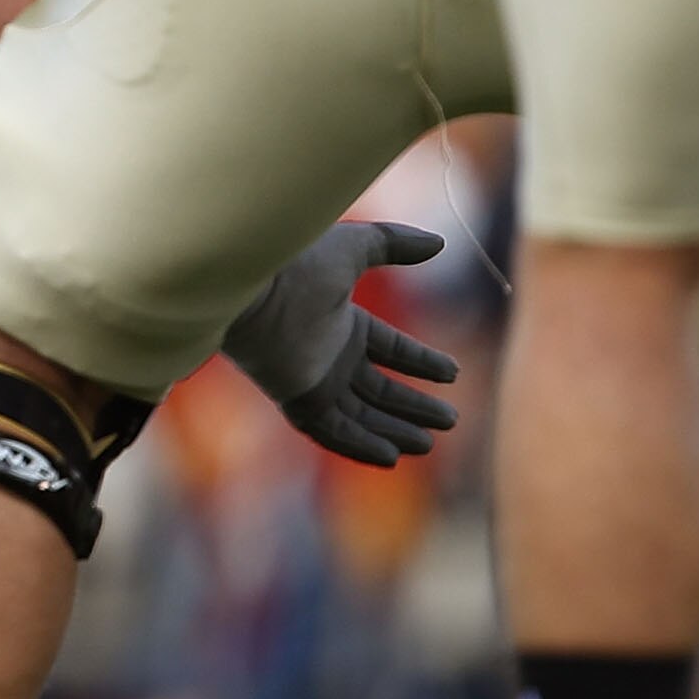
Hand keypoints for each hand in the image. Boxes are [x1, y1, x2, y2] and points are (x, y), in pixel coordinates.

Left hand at [221, 221, 456, 465]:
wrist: (246, 288)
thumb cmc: (294, 264)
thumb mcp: (351, 247)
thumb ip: (393, 244)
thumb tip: (437, 242)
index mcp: (341, 321)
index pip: (389, 348)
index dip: (420, 362)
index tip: (453, 374)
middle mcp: (327, 354)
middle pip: (378, 388)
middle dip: (412, 406)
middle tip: (450, 420)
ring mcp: (311, 378)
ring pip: (359, 414)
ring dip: (392, 431)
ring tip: (428, 445)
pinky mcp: (296, 398)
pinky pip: (330, 430)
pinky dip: (357, 446)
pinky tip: (390, 457)